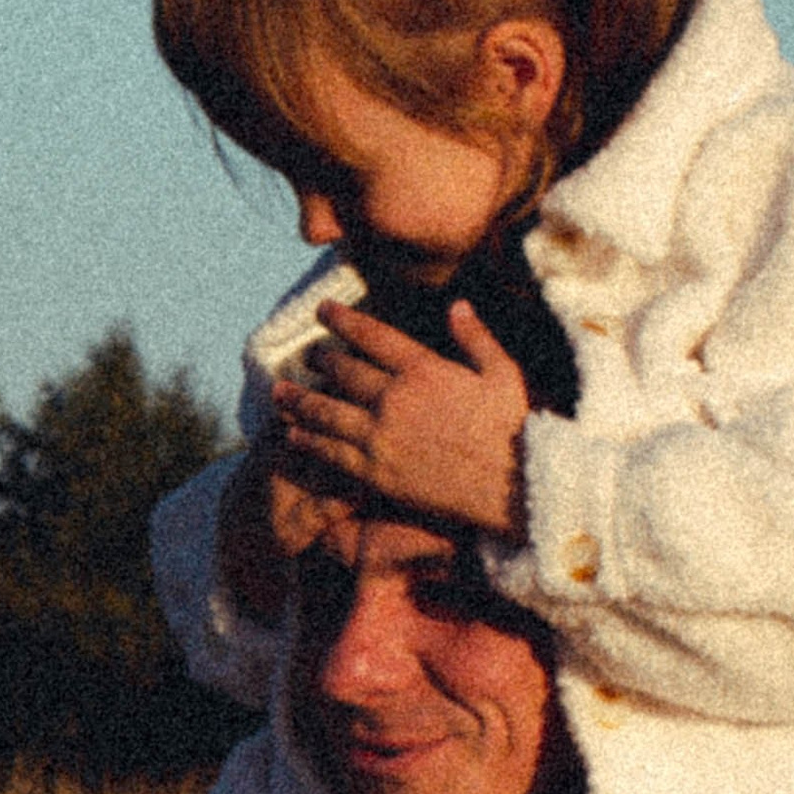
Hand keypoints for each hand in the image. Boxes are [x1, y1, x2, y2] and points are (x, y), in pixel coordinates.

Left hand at [273, 303, 528, 534]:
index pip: (372, 335)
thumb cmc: (515, 429)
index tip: (323, 311)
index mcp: (424, 369)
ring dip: (298, 400)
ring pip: (326, 411)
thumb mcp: (504, 373)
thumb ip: (476, 337)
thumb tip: (457, 306)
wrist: (514, 488)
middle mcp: (395, 398)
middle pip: (343, 371)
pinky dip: (308, 440)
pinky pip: (332, 452)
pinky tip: (292, 434)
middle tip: (307, 356)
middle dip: (320, 360)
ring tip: (278, 392)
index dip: (343, 320)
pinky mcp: (377, 473)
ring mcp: (382, 437)